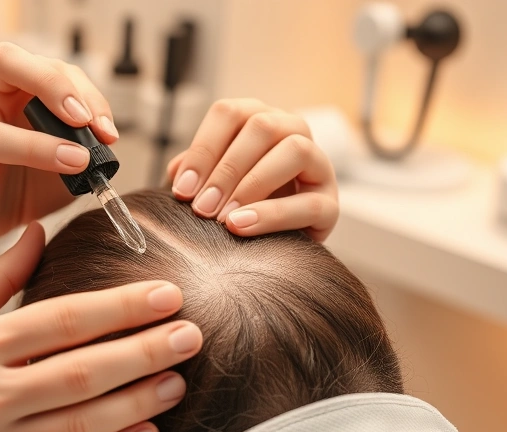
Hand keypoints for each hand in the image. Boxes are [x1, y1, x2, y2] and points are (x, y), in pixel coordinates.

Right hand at [0, 42, 118, 239]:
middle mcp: (2, 91)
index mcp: (30, 91)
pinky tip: (67, 163)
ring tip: (81, 148)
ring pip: (5, 68)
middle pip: (31, 58)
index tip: (108, 131)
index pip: (59, 69)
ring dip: (51, 97)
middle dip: (66, 84)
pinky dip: (35, 148)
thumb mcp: (67, 162)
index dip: (89, 92)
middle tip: (90, 123)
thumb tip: (108, 142)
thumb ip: (87, 145)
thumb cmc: (29, 182)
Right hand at [0, 223, 202, 431]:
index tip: (166, 294)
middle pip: (80, 373)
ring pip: (80, 424)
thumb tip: (42, 229)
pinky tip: (146, 430)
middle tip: (190, 334)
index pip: (61, 320)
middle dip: (143, 353)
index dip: (120, 307)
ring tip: (178, 380)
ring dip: (137, 403)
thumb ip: (0, 275)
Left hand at [167, 99, 338, 241]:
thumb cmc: (242, 205)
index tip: (182, 187)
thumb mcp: (216, 184)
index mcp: (260, 118)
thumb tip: (176, 172)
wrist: (279, 243)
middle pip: (261, 127)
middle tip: (201, 206)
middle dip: (225, 169)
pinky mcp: (331, 204)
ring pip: (295, 150)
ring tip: (224, 217)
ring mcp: (318, 165)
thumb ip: (198, 173)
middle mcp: (293, 131)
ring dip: (252, 183)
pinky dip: (271, 214)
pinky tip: (242, 226)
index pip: (230, 113)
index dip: (203, 149)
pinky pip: (308, 202)